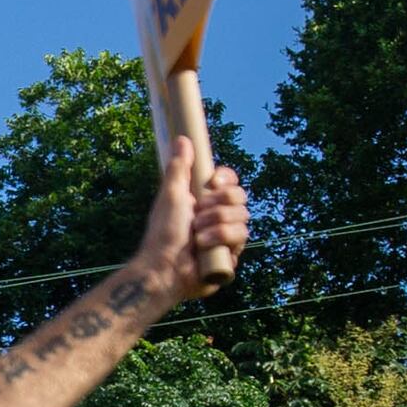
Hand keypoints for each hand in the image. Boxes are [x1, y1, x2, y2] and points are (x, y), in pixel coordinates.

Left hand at [142, 132, 251, 301]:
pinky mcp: (231, 255)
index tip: (213, 182)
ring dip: (216, 224)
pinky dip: (221, 239)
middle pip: (240, 197)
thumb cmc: (163, 232)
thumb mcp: (171, 195)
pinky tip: (203, 246)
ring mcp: (226, 237)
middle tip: (198, 213)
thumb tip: (182, 138)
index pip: (229, 182)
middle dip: (219, 204)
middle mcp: (218, 217)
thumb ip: (179, 168)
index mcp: (205, 201)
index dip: (226, 179)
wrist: (163, 267)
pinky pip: (241, 238)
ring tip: (196, 235)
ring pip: (243, 217)